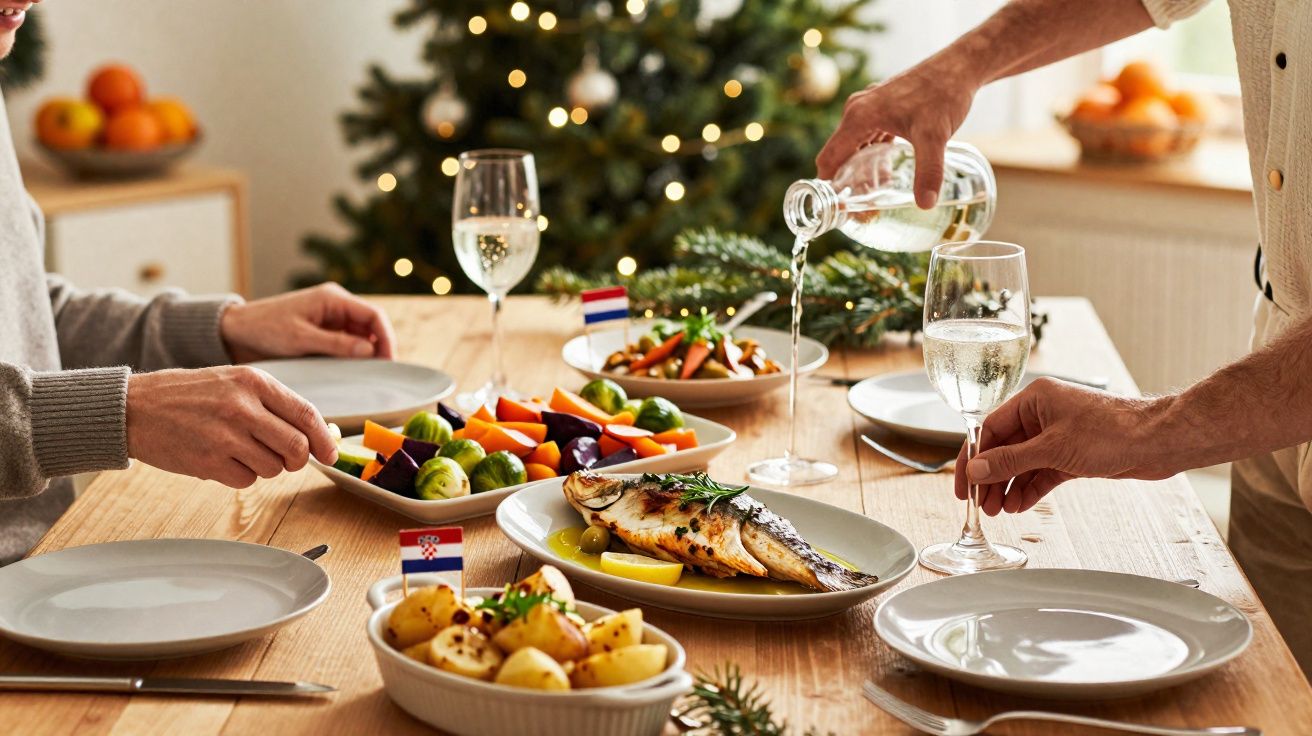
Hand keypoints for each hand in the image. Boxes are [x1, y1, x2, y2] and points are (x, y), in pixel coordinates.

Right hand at [126, 366, 336, 487]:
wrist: (134, 407)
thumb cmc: (189, 394)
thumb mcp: (233, 382)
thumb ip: (273, 403)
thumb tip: (316, 434)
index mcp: (254, 381)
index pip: (306, 414)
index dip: (324, 439)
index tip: (330, 453)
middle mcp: (243, 406)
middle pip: (297, 447)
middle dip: (298, 460)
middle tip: (287, 459)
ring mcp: (225, 435)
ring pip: (274, 467)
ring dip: (266, 467)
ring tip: (241, 450)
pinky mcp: (208, 461)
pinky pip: (246, 480)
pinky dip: (241, 475)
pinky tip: (222, 459)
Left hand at [220, 282, 395, 362]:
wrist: (236, 332)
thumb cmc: (265, 329)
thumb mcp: (300, 339)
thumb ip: (336, 344)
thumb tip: (370, 350)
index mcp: (333, 298)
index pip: (374, 315)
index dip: (386, 338)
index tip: (388, 362)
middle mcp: (336, 306)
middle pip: (371, 325)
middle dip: (380, 347)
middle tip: (382, 373)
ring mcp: (331, 319)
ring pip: (362, 336)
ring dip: (367, 353)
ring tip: (369, 375)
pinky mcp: (324, 332)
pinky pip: (348, 343)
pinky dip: (354, 356)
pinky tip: (353, 372)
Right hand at [815, 58, 978, 207]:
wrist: (959, 66)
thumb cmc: (943, 94)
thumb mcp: (934, 136)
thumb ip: (928, 171)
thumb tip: (925, 204)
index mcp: (858, 117)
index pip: (829, 159)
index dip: (830, 188)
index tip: (843, 211)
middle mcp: (857, 111)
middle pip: (839, 156)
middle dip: (847, 184)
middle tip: (864, 210)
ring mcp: (869, 107)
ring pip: (853, 147)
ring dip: (858, 170)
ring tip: (873, 196)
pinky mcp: (882, 107)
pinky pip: (867, 137)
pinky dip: (870, 156)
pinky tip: (886, 171)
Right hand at [954, 377, 1174, 514]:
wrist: (1158, 442)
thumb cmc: (1112, 432)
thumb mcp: (1052, 449)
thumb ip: (1010, 461)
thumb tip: (976, 471)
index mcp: (1034, 400)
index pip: (990, 429)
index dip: (973, 457)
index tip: (963, 482)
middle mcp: (1043, 415)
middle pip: (1004, 448)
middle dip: (991, 478)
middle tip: (980, 504)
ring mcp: (1058, 436)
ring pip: (1022, 464)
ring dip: (1009, 487)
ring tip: (998, 511)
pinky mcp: (1072, 454)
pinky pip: (1042, 473)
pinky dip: (1030, 489)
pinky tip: (1019, 505)